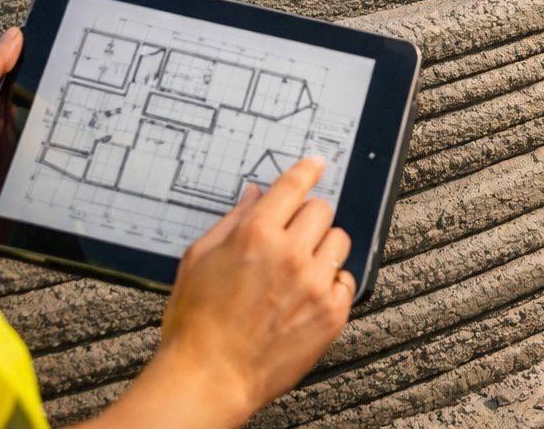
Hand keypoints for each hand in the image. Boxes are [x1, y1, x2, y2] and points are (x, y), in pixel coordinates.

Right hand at [127, 157, 354, 426]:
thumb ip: (231, 222)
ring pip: (339, 241)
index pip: (294, 186)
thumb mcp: (198, 261)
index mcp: (255, 235)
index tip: (317, 163)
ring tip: (299, 269)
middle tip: (292, 236)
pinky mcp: (331, 313)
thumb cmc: (196, 326)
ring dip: (322, 248)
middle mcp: (291, 255)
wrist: (209, 378)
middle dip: (307, 217)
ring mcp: (315, 284)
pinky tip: (308, 295)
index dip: (308, 170)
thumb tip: (254, 197)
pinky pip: (347, 279)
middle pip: (322, 210)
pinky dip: (332, 283)